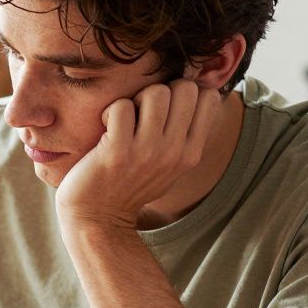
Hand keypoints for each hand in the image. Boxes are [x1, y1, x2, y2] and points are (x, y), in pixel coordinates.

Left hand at [54, 80, 220, 230]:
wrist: (98, 218)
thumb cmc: (130, 185)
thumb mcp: (170, 167)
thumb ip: (184, 136)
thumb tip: (198, 93)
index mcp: (190, 154)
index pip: (209, 97)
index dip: (185, 92)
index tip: (165, 108)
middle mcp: (174, 152)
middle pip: (184, 88)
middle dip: (160, 90)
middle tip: (141, 111)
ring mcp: (146, 152)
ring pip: (156, 93)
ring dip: (135, 99)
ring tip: (124, 120)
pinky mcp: (117, 152)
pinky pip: (121, 107)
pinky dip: (110, 112)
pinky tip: (105, 129)